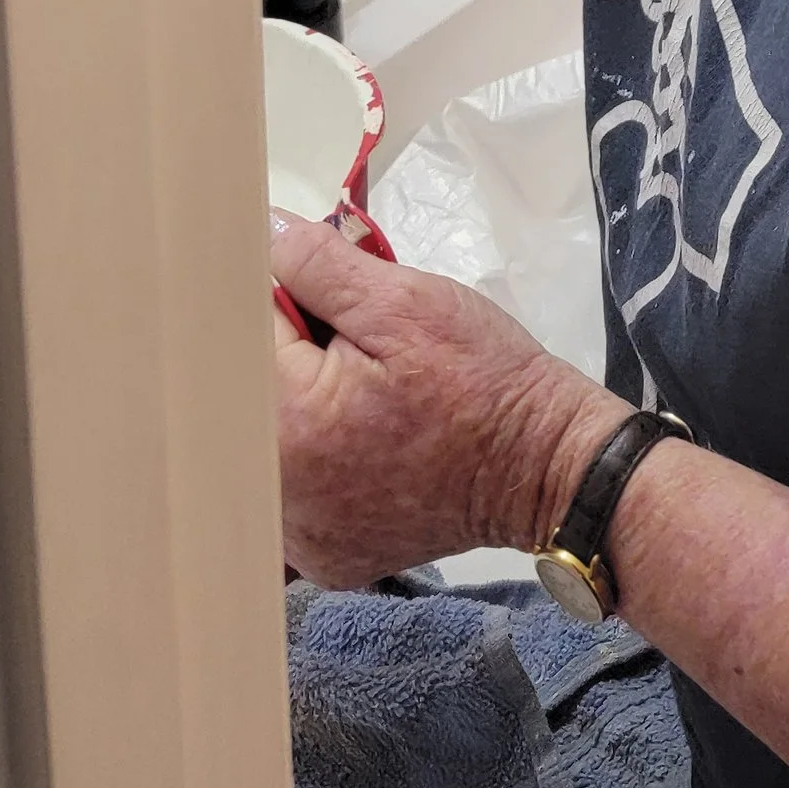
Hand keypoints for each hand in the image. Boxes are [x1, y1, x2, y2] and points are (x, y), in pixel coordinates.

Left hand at [268, 211, 626, 587]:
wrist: (544, 466)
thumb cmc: (481, 378)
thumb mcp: (407, 302)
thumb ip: (321, 266)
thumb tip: (261, 231)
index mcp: (290, 426)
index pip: (244, 335)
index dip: (287, 301)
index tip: (330, 297)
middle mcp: (282, 496)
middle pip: (249, 399)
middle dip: (292, 357)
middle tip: (356, 346)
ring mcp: (304, 537)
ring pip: (270, 449)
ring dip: (300, 412)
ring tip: (365, 396)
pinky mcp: (329, 556)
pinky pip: (297, 497)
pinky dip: (317, 464)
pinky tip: (361, 444)